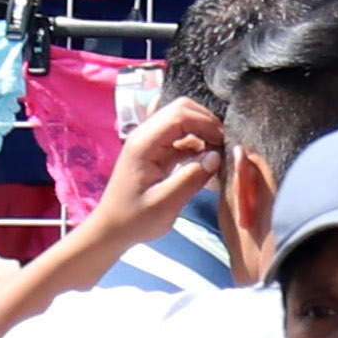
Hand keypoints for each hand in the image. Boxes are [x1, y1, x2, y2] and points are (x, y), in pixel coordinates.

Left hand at [87, 97, 230, 248]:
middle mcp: (145, 135)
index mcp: (144, 144)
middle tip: (223, 146)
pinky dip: (196, 142)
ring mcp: (150, 141)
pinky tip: (205, 160)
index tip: (224, 144)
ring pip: (181, 119)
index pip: (179, 116)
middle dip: (206, 122)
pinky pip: (180, 135)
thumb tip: (216, 157)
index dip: (206, 124)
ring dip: (202, 130)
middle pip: (180, 109)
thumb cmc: (135, 218)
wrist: (113, 228)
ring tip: (217, 153)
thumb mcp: (165, 203)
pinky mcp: (156, 150)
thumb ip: (192, 178)